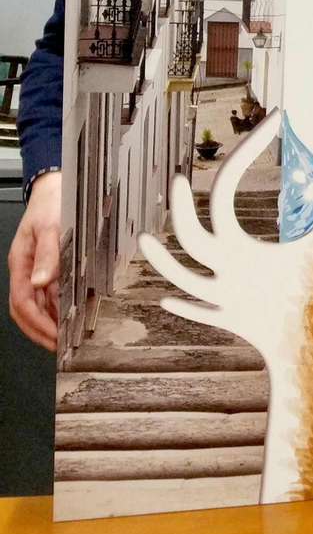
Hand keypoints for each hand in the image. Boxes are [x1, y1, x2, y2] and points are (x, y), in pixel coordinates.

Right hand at [7, 170, 60, 350]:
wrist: (57, 187)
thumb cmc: (51, 204)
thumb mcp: (52, 228)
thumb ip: (48, 255)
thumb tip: (42, 281)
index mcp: (22, 263)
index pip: (23, 303)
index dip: (37, 324)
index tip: (52, 338)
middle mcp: (28, 269)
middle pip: (27, 310)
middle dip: (40, 331)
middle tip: (58, 346)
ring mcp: (38, 269)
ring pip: (39, 303)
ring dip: (50, 322)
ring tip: (66, 337)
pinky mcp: (50, 265)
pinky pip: (51, 293)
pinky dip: (59, 307)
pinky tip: (70, 315)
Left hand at [139, 110, 312, 499]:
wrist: (301, 353)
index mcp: (240, 247)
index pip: (228, 190)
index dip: (245, 154)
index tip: (267, 131)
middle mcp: (223, 271)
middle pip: (189, 234)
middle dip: (181, 207)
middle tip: (179, 182)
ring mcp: (222, 298)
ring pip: (180, 276)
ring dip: (162, 258)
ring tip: (145, 238)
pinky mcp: (228, 320)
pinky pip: (197, 310)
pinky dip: (183, 304)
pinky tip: (170, 298)